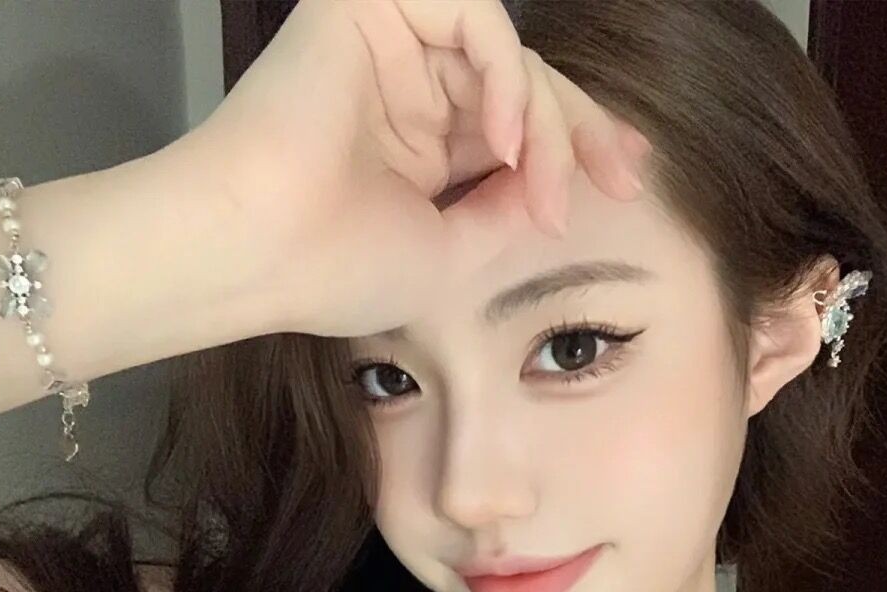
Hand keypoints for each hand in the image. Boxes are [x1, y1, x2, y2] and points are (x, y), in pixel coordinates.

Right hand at [180, 0, 652, 337]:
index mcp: (421, 146)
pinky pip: (473, 15)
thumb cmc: (335, 270)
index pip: (514, 126)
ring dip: (546, 124)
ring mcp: (390, 46)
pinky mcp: (367, 6)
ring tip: (544, 189)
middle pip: (524, 84)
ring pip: (507, 54)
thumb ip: (507, 211)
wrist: (258, 250)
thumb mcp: (452, 255)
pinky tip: (507, 141)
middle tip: (624, 174)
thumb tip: (553, 186)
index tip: (627, 180)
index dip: (576, 147)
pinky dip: (506, 76)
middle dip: (584, 130)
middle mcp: (409, 90)